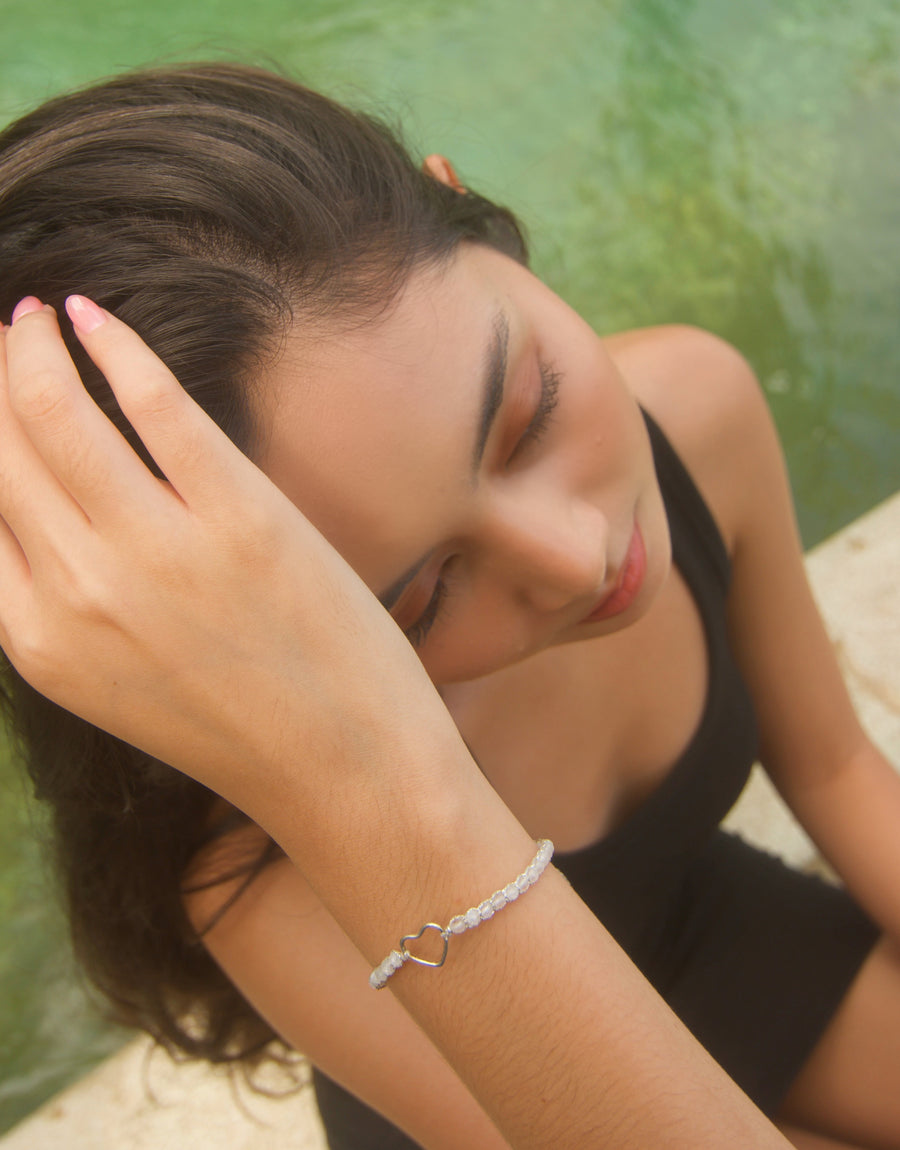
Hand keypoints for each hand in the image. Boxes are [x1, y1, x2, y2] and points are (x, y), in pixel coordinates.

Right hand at [0, 299, 456, 839]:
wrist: (345, 770)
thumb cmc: (240, 727)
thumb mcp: (117, 681)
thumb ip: (65, 601)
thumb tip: (40, 511)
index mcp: (39, 641)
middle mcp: (79, 593)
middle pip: (1, 451)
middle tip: (5, 338)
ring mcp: (158, 554)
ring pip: (57, 416)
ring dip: (33, 351)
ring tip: (34, 319)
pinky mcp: (239, 520)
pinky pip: (155, 406)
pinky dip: (114, 347)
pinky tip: (91, 316)